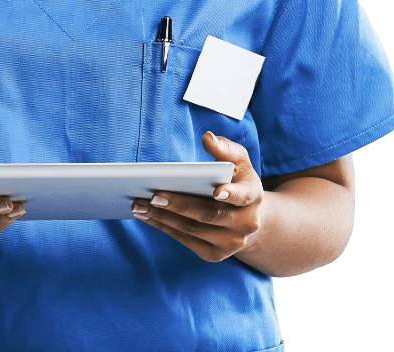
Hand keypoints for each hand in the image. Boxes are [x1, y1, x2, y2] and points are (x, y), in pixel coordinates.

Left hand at [130, 132, 265, 262]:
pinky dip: (164, 227)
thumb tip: (207, 138)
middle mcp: (246, 223)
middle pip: (208, 215)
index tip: (216, 191)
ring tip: (139, 205)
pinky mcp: (215, 254)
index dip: (231, 194)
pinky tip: (147, 216)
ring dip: (163, 217)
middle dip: (179, 205)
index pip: (242, 196)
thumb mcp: (237, 161)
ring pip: (192, 230)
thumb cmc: (238, 181)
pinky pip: (186, 241)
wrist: (248, 217)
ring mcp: (231, 243)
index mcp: (253, 196)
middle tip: (152, 195)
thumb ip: (224, 148)